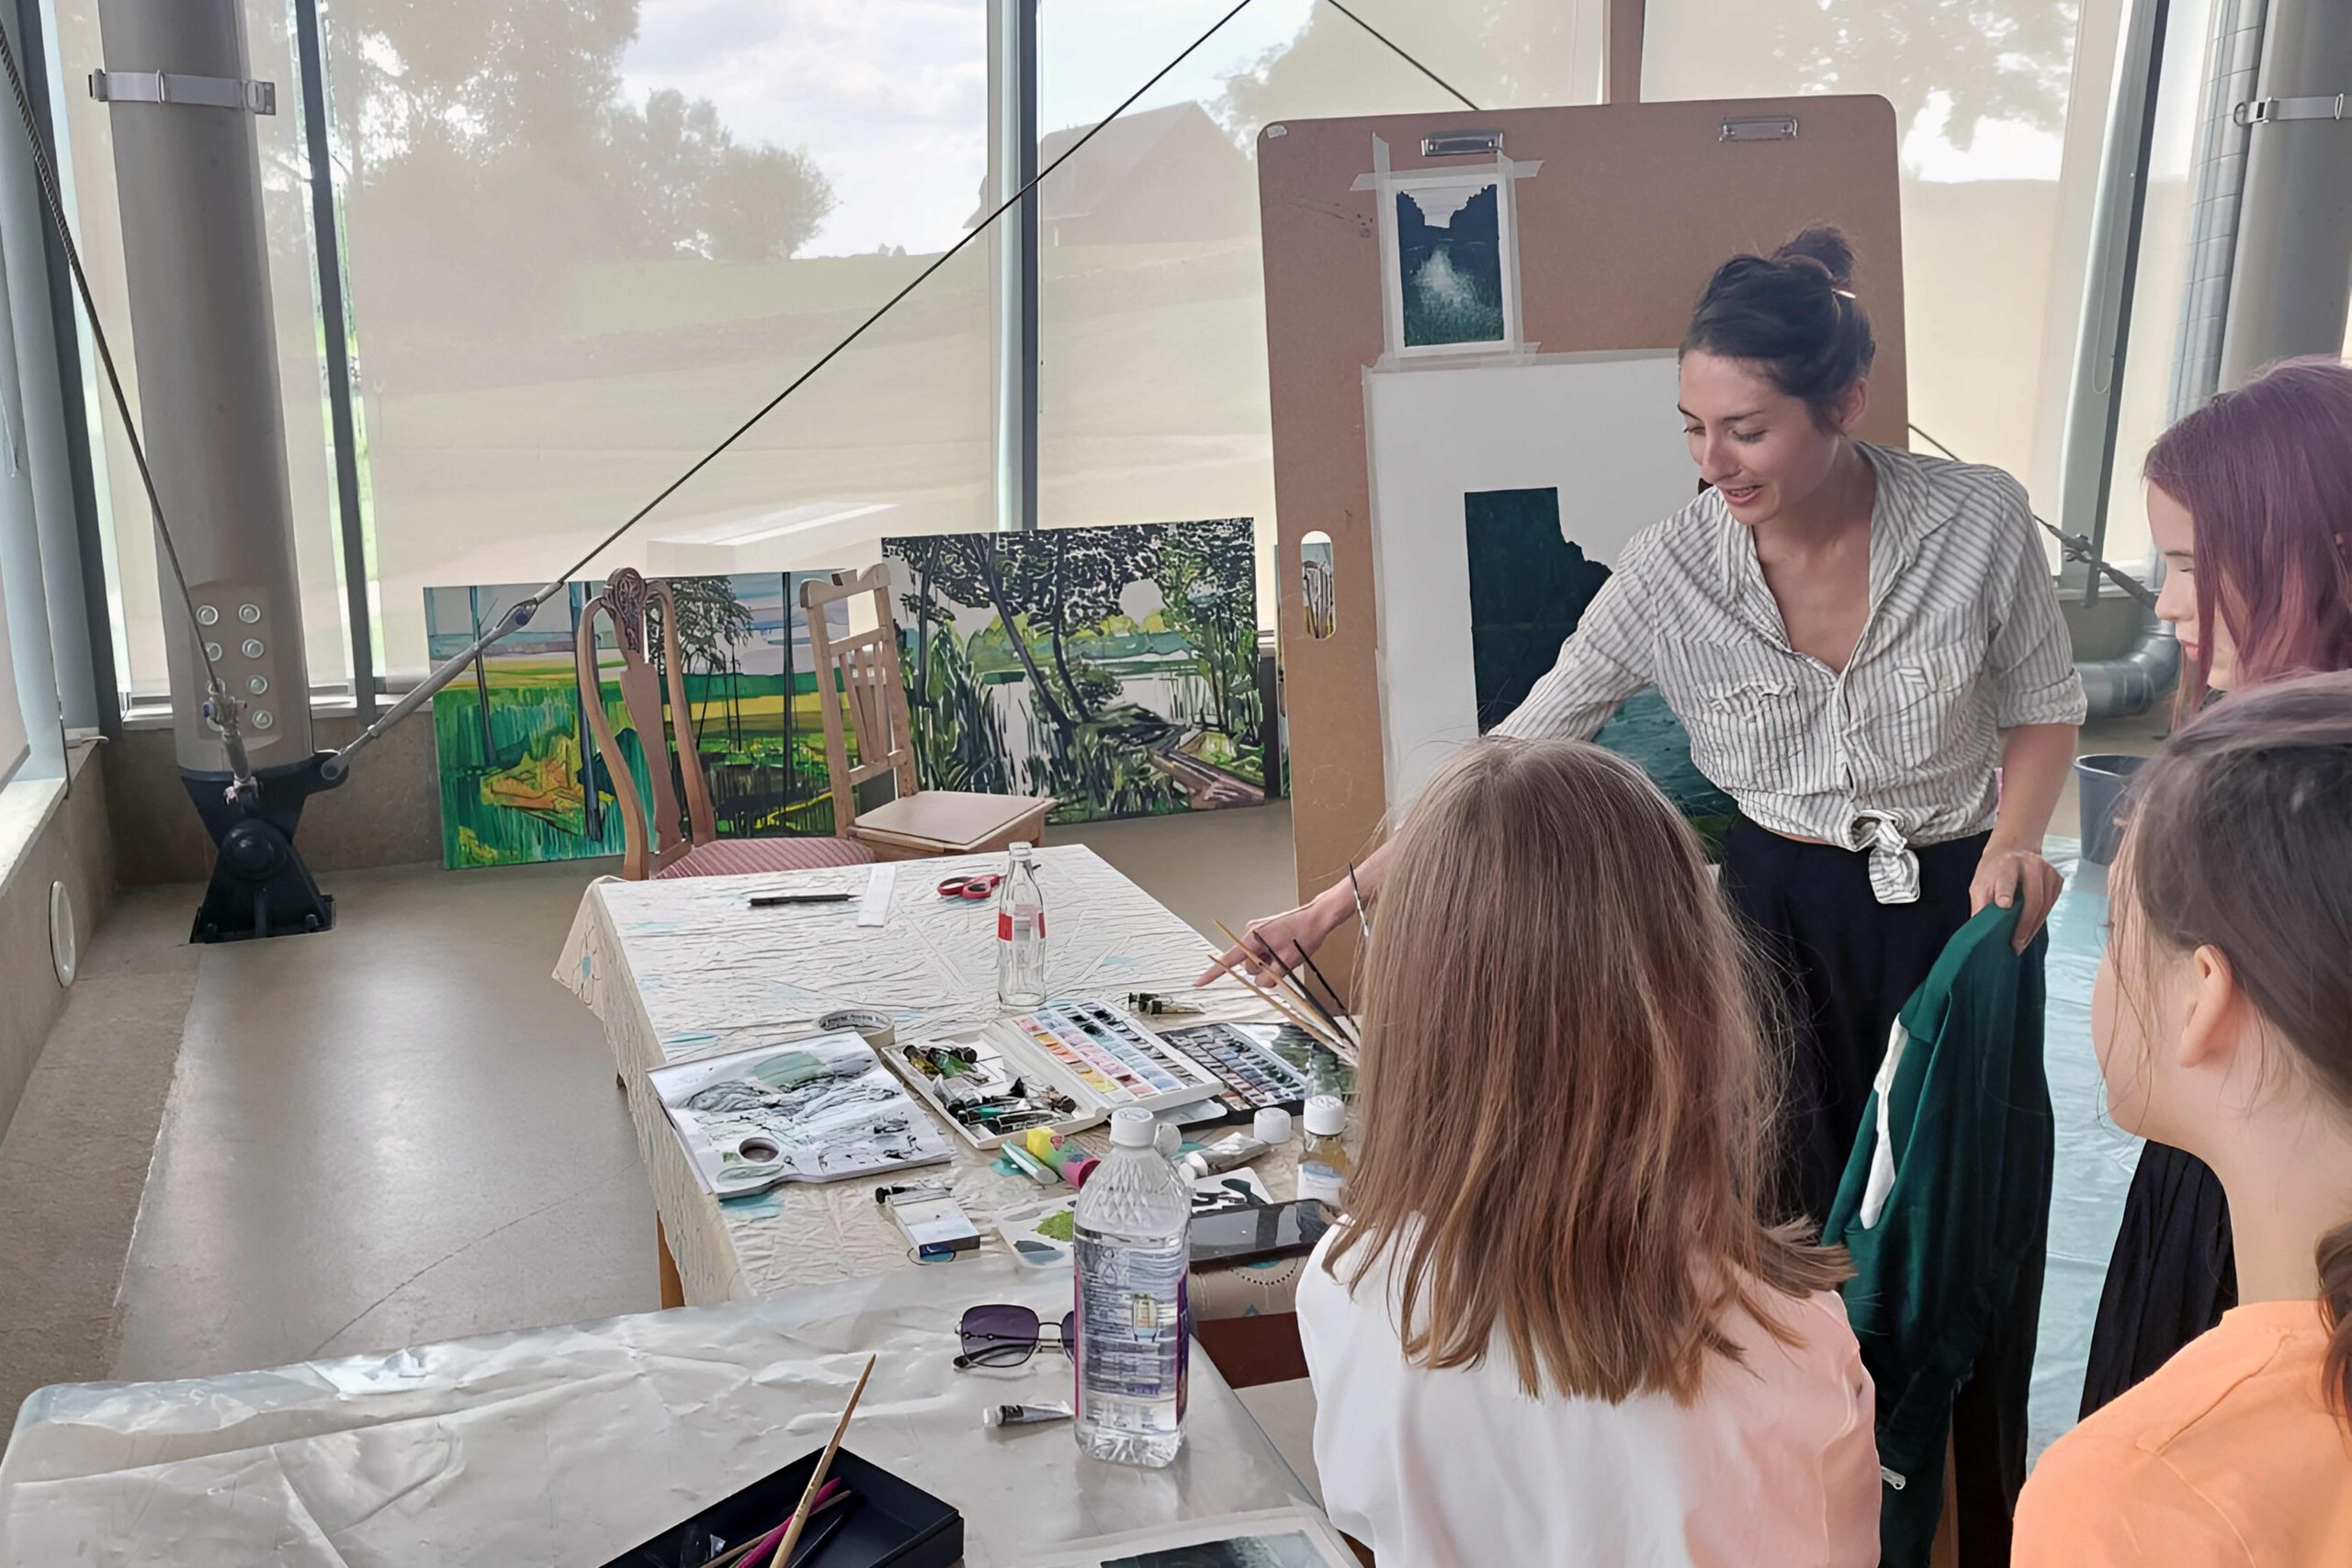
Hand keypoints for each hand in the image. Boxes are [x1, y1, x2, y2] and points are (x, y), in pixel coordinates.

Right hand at [1196, 892, 1349, 987]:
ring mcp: (1257, 931)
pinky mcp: (1263, 931)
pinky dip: (1271, 956)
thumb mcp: (1287, 963)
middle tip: (1282, 963)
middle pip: (1247, 964)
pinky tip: (1285, 949)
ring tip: (1286, 954)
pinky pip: (1261, 951)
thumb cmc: (1305, 936)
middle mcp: (1250, 932)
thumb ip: (1269, 977)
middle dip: (1262, 969)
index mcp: (1252, 938)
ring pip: (1256, 960)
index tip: (1198, 983)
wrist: (1317, 918)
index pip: (1228, 960)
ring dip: (1269, 963)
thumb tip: (1261, 982)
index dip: (1212, 974)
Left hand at [1970, 844, 2062, 952]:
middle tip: (2015, 943)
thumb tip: (1980, 933)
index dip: (2005, 892)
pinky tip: (2030, 929)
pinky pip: (2051, 905)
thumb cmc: (1994, 870)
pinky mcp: (2057, 880)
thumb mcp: (1980, 884)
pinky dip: (2040, 920)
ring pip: (2045, 905)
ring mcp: (2048, 871)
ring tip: (2021, 942)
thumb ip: (1981, 905)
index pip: (2006, 879)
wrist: (2013, 850)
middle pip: (2033, 898)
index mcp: (2006, 863)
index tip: (2003, 905)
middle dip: (2024, 924)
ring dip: (2033, 927)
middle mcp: (2030, 864)